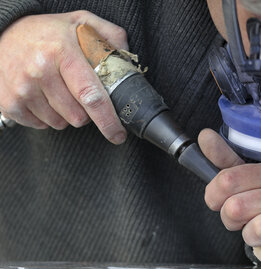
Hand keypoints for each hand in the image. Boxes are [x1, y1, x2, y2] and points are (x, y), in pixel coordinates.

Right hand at [0, 11, 127, 143]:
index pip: (91, 95)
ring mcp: (22, 89)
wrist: (2, 30)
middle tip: (80, 94)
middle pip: (78, 117)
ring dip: (67, 114)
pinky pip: (41, 125)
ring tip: (59, 90)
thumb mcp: (81, 22)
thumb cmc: (48, 32)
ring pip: (61, 123)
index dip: (108, 119)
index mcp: (61, 52)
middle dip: (87, 113)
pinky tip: (44, 96)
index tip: (118, 134)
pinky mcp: (9, 103)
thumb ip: (110, 36)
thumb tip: (129, 61)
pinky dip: (48, 116)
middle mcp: (39, 71)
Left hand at [198, 128, 260, 267]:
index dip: (215, 196)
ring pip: (254, 230)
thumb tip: (205, 135)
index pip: (226, 180)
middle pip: (235, 207)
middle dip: (232, 219)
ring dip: (250, 238)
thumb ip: (226, 161)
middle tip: (246, 219)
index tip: (223, 201)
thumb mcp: (251, 180)